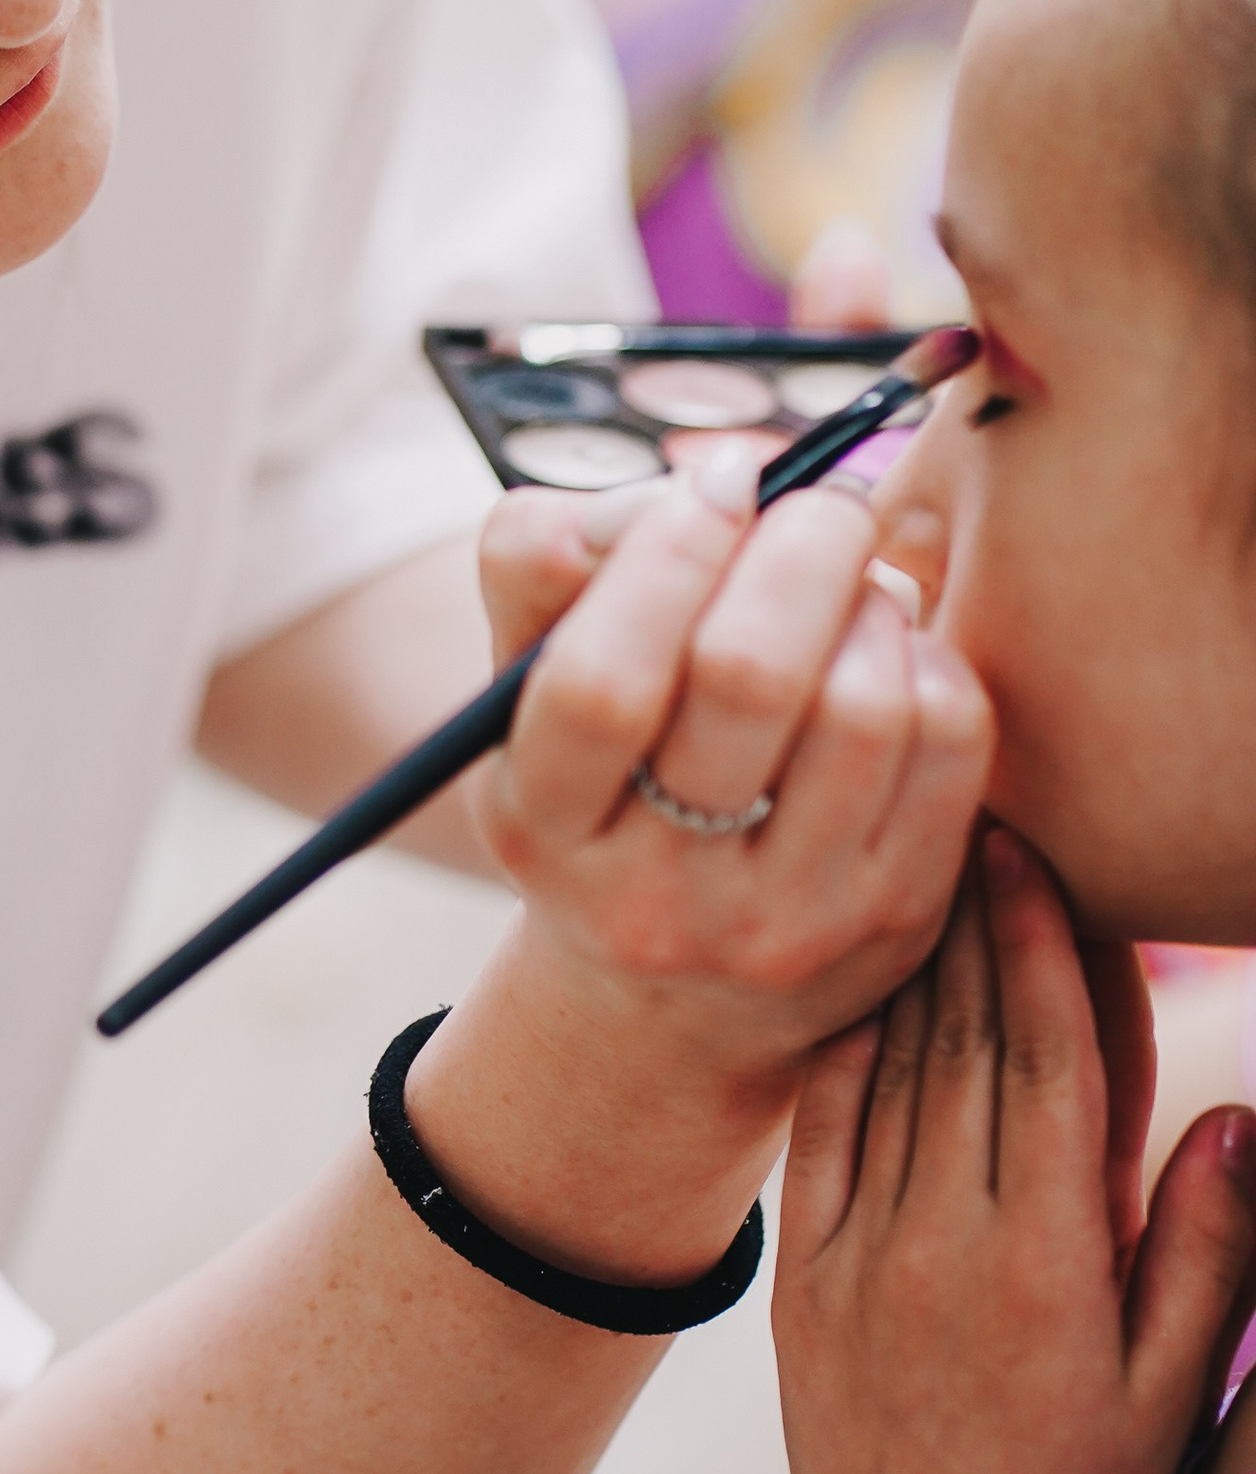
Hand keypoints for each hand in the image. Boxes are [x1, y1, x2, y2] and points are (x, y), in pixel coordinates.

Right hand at [471, 446, 992, 1105]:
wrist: (677, 992)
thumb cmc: (601, 786)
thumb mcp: (524, 697)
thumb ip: (543, 569)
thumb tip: (690, 489)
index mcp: (543, 829)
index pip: (599, 680)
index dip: (665, 551)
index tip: (715, 481)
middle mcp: (656, 900)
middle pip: (750, 674)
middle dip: (802, 542)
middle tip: (817, 502)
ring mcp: (786, 926)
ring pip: (865, 703)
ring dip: (872, 600)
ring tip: (849, 583)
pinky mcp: (896, 921)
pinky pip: (949, 741)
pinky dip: (928, 657)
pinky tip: (888, 654)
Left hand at [778, 826, 1255, 1473]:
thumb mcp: (1172, 1392)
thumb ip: (1208, 1249)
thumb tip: (1245, 1111)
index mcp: (1049, 1256)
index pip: (1050, 1058)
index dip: (1042, 942)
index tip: (1031, 852)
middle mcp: (944, 1237)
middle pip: (964, 1039)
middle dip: (973, 919)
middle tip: (970, 810)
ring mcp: (861, 1256)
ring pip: (887, 1071)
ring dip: (905, 963)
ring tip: (912, 865)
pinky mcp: (802, 1284)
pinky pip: (814, 1135)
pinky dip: (835, 1050)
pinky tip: (846, 986)